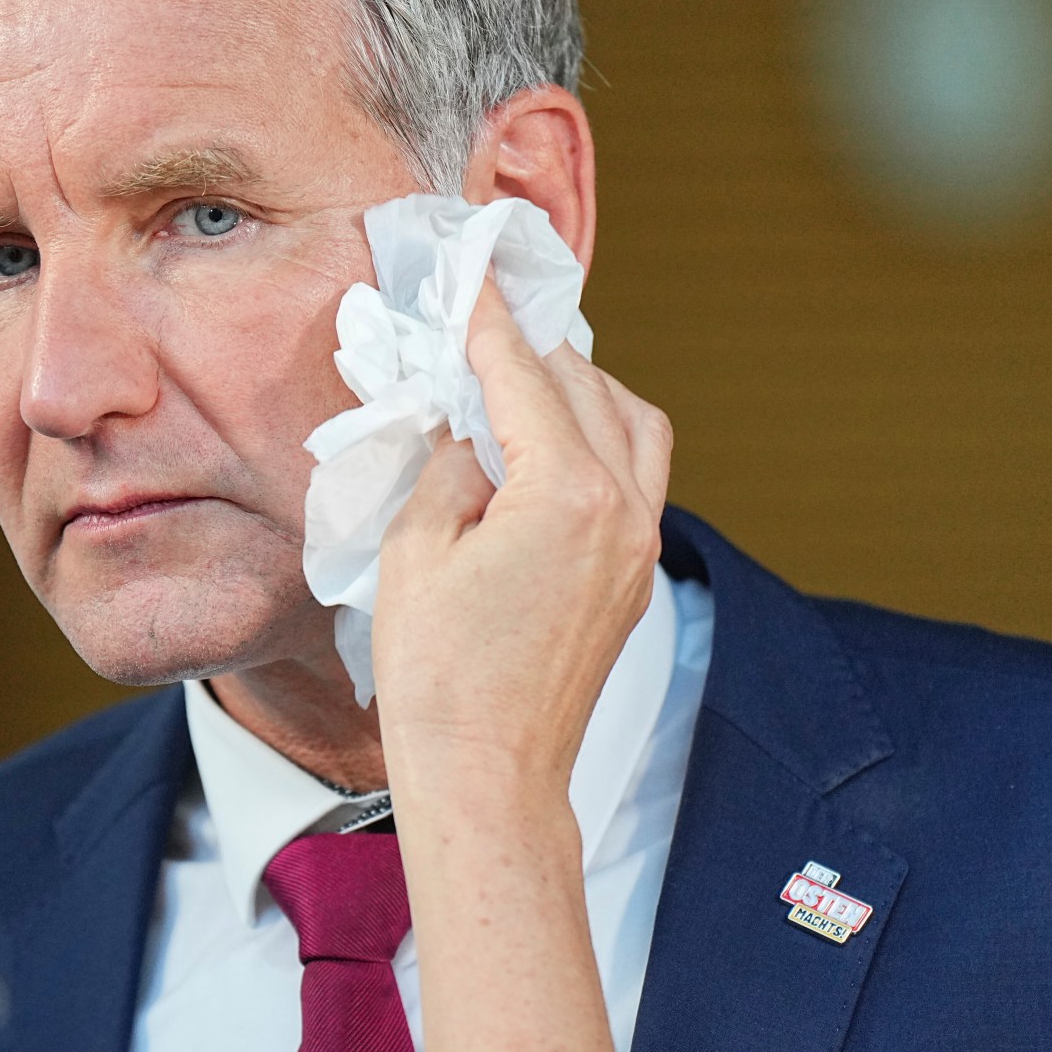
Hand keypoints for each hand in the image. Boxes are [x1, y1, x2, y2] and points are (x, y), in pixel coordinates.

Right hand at [372, 279, 667, 1051]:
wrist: (491, 781)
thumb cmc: (440, 679)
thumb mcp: (414, 551)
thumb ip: (445, 464)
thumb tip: (463, 420)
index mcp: (568, 493)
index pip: (525, 375)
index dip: (488, 319)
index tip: (469, 269)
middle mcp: (622, 511)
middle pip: (587, 387)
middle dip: (533, 346)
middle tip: (481, 317)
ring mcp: (638, 548)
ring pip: (632, 426)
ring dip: (580, 387)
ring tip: (519, 375)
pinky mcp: (634, 580)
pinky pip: (636, 476)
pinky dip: (598, 437)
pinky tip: (546, 443)